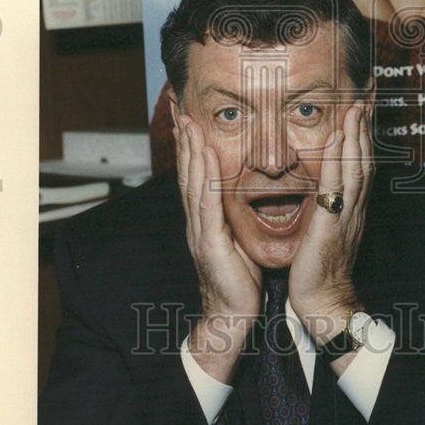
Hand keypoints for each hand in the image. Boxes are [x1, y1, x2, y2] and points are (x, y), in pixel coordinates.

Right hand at [175, 115, 262, 379]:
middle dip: (184, 138)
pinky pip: (205, 204)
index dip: (192, 144)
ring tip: (188, 121)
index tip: (190, 116)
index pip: (197, 175)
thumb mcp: (238, 239)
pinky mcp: (208, 243)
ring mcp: (200, 231)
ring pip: (192, 182)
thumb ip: (235, 216)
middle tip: (180, 107)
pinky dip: (203, 176)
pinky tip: (203, 156)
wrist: (232, 318)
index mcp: (206, 219)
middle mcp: (198, 221)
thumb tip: (244, 192)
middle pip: (188, 172)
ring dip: (190, 149)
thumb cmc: (240, 280)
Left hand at [288, 104, 373, 343]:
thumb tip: (323, 190)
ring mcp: (346, 214)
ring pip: (355, 167)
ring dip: (356, 135)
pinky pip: (336, 185)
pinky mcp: (332, 223)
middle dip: (364, 128)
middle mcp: (354, 207)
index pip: (360, 166)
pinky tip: (338, 137)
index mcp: (352, 209)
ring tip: (355, 108)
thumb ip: (328, 209)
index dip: (362, 138)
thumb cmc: (321, 271)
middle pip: (364, 160)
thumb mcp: (327, 232)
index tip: (361, 111)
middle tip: (364, 98)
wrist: (325, 303)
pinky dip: (338, 158)